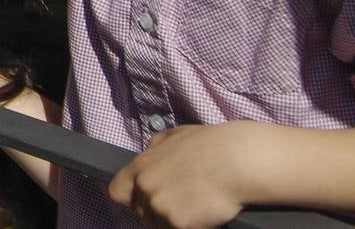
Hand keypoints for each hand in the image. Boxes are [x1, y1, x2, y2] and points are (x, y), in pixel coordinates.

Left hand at [109, 123, 265, 227]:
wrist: (236, 162)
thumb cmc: (211, 145)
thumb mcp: (175, 136)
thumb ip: (156, 148)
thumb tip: (149, 151)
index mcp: (141, 167)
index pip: (117, 191)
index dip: (131, 197)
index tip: (143, 199)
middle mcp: (146, 188)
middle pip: (142, 212)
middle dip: (157, 210)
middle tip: (181, 202)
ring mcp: (161, 208)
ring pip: (159, 225)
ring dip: (173, 220)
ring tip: (194, 207)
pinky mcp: (179, 224)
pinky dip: (191, 226)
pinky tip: (204, 215)